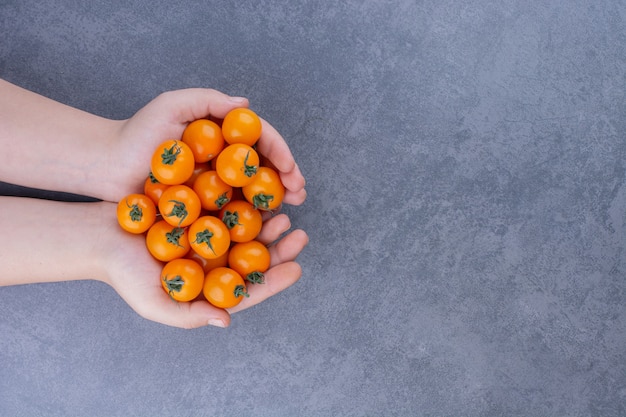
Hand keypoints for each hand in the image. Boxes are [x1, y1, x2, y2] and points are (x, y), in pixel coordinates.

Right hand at [101, 203, 308, 328]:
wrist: (100, 236)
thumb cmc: (124, 274)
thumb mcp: (154, 303)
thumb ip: (189, 315)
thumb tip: (227, 321)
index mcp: (209, 289)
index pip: (249, 290)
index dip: (275, 282)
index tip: (296, 269)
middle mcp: (215, 264)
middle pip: (255, 259)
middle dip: (280, 250)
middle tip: (300, 236)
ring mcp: (210, 238)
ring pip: (247, 233)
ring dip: (268, 225)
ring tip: (286, 216)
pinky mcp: (202, 213)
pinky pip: (230, 208)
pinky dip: (246, 203)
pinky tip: (260, 195)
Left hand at [107, 88, 306, 204]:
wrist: (107, 166)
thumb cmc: (136, 133)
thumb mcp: (171, 104)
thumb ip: (207, 99)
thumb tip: (246, 104)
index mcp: (222, 133)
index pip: (260, 138)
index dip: (280, 151)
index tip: (290, 169)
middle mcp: (224, 157)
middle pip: (264, 165)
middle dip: (287, 178)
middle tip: (300, 193)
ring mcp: (216, 181)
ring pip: (254, 189)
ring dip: (276, 199)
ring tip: (291, 209)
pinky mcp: (205, 204)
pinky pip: (233, 209)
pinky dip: (253, 216)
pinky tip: (267, 224)